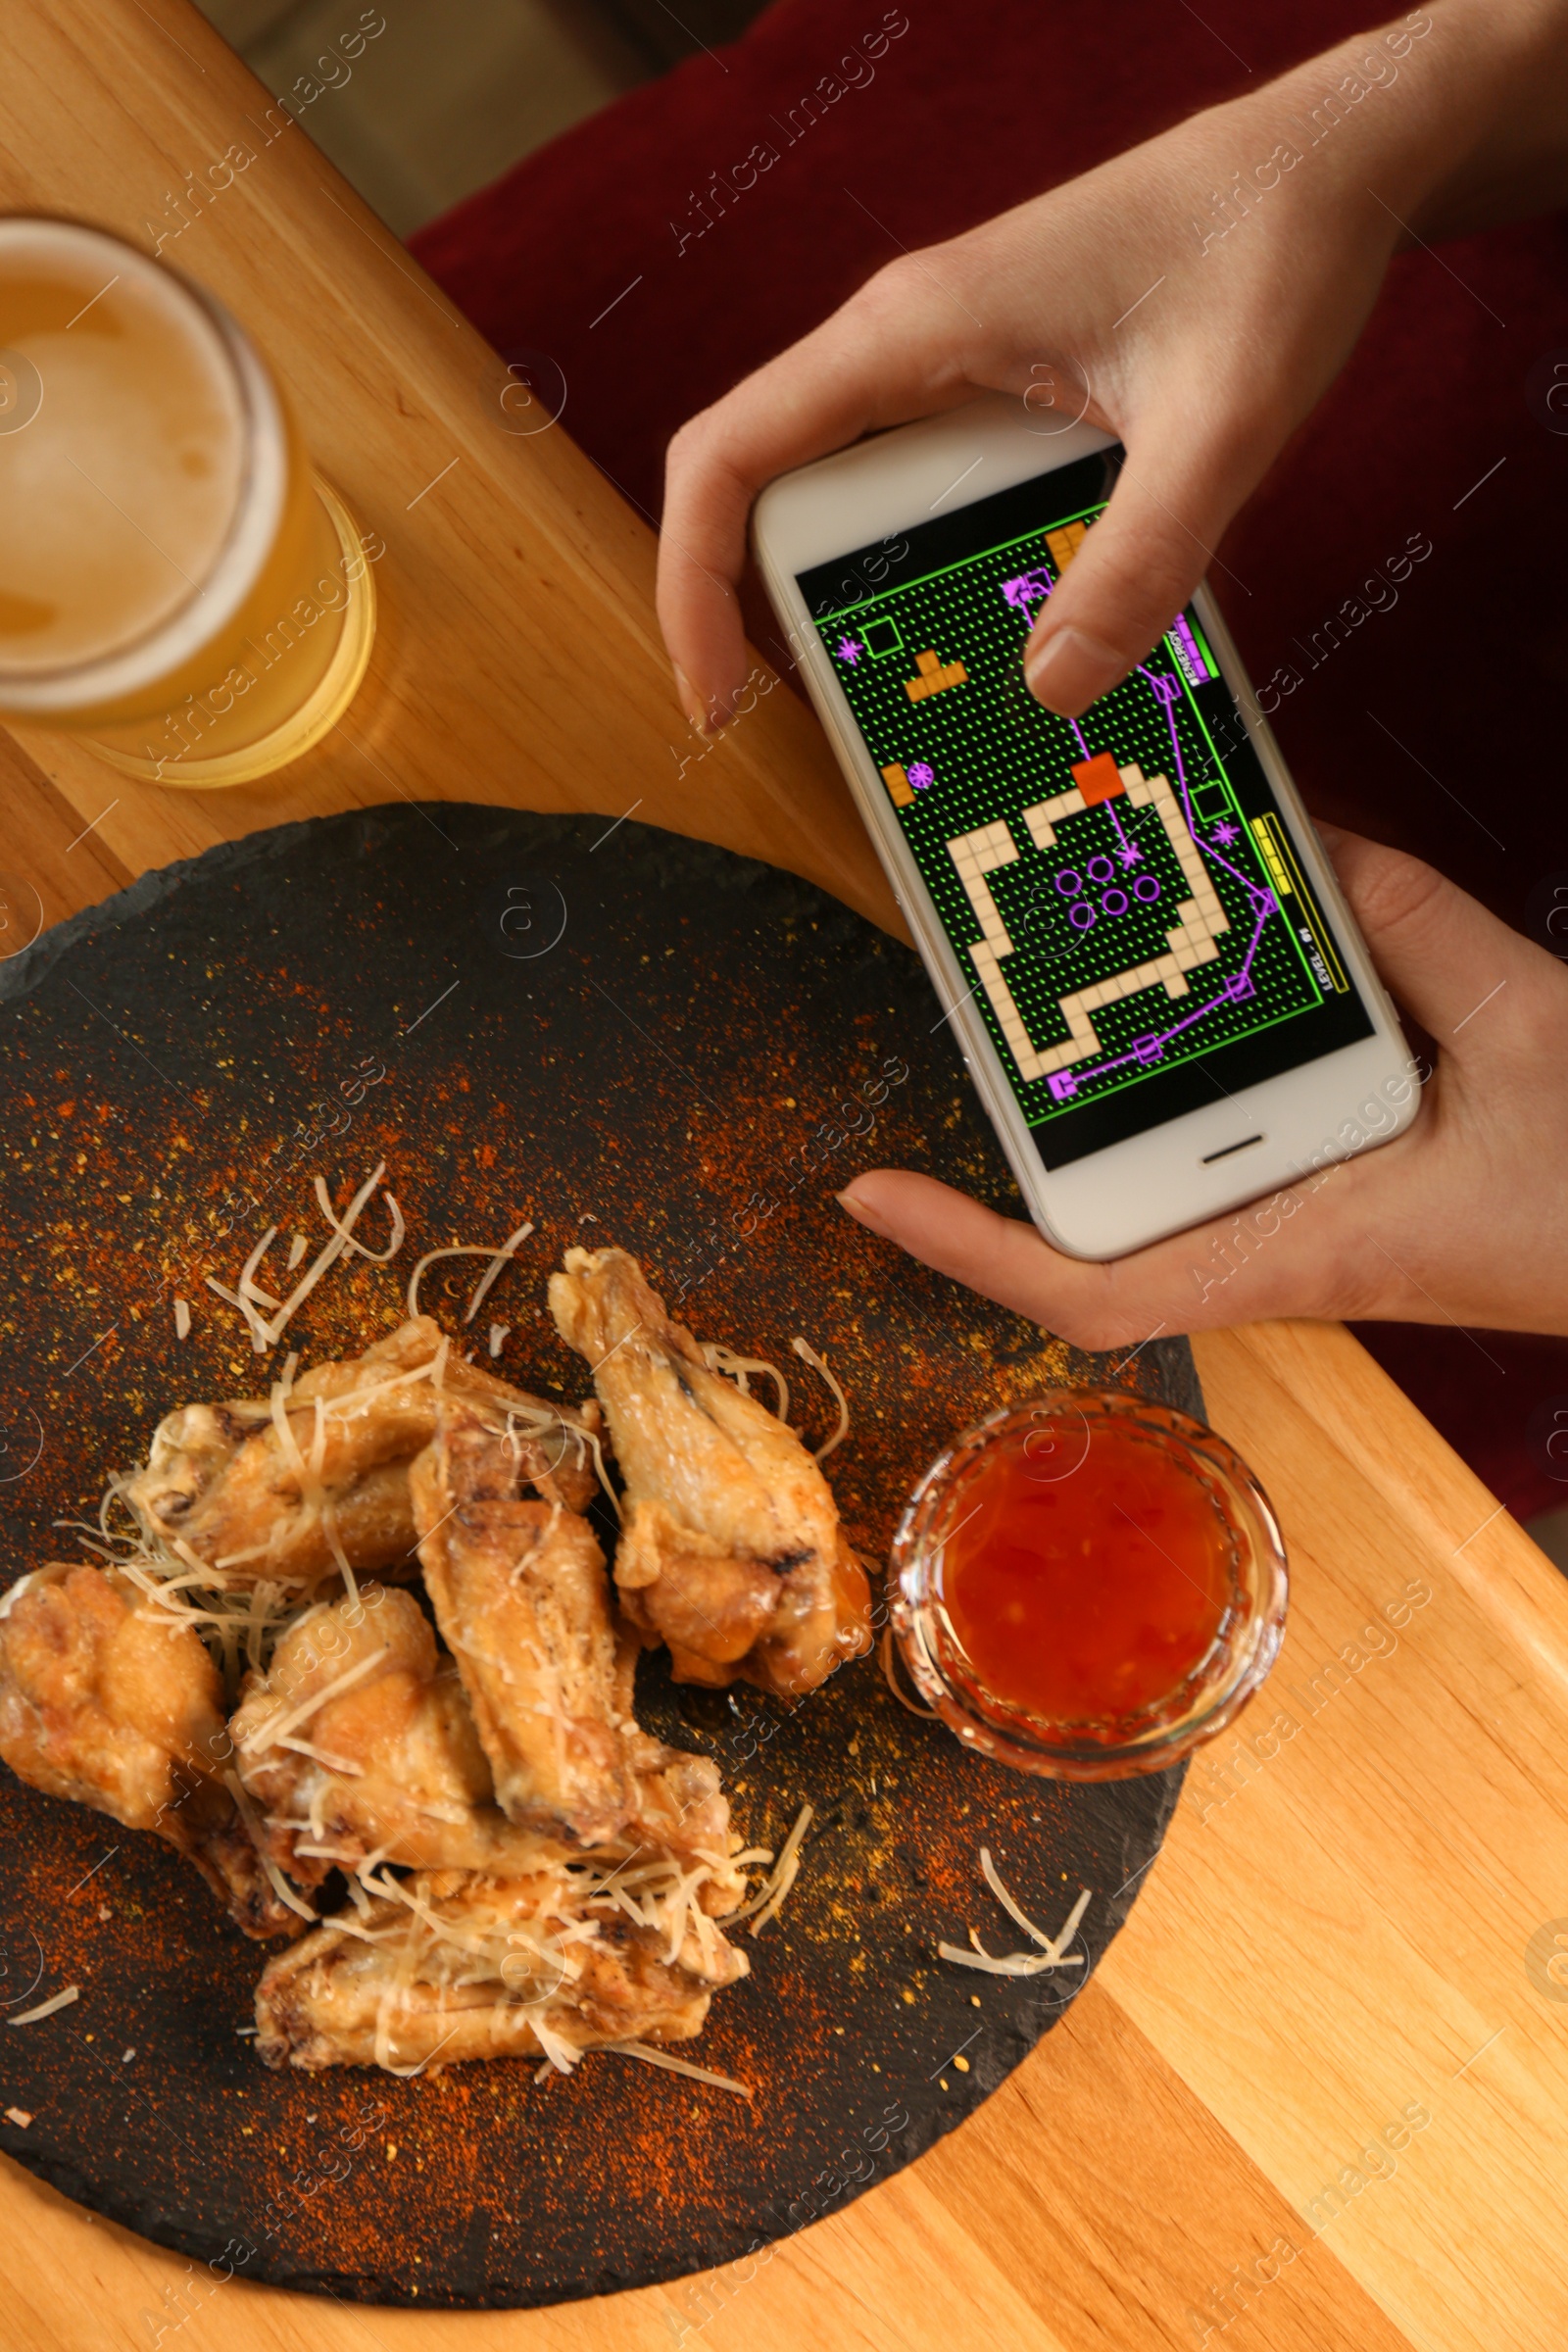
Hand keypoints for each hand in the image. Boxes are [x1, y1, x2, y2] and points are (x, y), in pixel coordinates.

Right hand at [657, 6, 1567, 731]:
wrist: (1335, 160)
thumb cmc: (1271, 247)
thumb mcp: (1223, 424)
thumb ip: (1143, 559)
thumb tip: (1052, 690)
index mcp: (911, 333)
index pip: (727, 459)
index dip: (691, 585)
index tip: (717, 694)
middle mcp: (903, 344)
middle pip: (768, 493)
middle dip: (769, 616)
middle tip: (829, 729)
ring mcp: (947, 364)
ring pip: (847, 501)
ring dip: (860, 603)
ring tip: (914, 705)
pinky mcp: (997, 387)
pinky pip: (922, 493)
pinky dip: (931, 574)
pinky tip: (998, 636)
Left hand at [835, 830, 1567, 1342]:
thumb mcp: (1525, 1027)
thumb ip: (1413, 926)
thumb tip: (1306, 836)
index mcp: (1305, 1247)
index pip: (1098, 1289)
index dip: (972, 1252)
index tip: (872, 1193)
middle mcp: (1278, 1248)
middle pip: (1096, 1212)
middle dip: (1025, 1108)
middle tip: (965, 983)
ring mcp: (1298, 1221)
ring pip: (1157, 1167)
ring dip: (1099, 1077)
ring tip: (1046, 950)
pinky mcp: (1332, 1189)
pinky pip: (1227, 1133)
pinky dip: (1193, 1060)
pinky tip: (1191, 972)